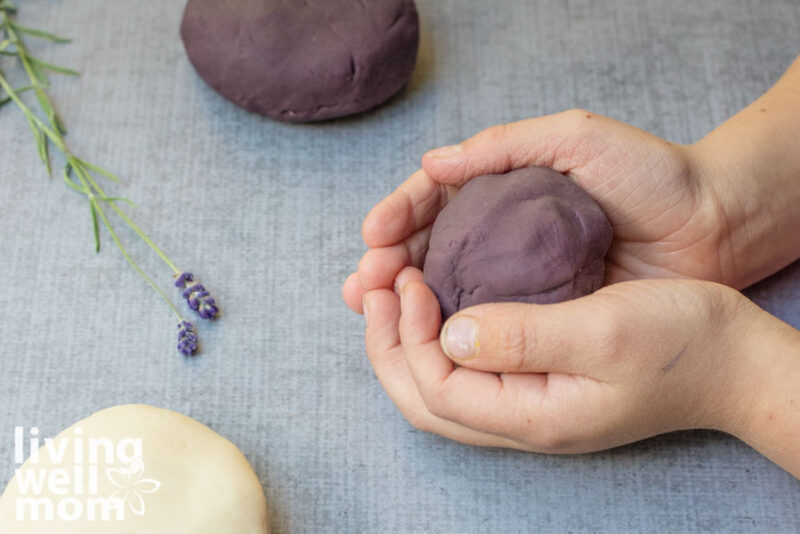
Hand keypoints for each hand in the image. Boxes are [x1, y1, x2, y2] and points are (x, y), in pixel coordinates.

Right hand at [343, 109, 728, 313]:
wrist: (711, 225)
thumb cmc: (649, 174)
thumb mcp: (577, 137)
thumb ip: (504, 146)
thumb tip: (432, 163)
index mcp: (501, 187)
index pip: (433, 199)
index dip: (398, 214)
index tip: (374, 233)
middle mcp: (499, 233)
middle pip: (427, 245)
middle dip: (387, 261)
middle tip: (364, 281)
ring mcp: (515, 275)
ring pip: (444, 285)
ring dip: (401, 296)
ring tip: (370, 305)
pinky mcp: (537, 311)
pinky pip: (481, 318)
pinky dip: (446, 325)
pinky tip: (419, 332)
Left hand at [362, 266, 785, 455]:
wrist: (734, 360)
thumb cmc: (684, 344)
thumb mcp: (605, 331)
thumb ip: (524, 336)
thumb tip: (450, 332)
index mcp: (533, 415)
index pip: (436, 390)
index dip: (407, 336)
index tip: (405, 280)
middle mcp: (523, 419)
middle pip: (424, 399)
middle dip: (388, 343)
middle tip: (375, 287)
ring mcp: (529, 404)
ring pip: (440, 386)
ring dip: (405, 340)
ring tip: (392, 290)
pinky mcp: (538, 383)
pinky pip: (467, 368)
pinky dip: (437, 336)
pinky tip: (437, 299)